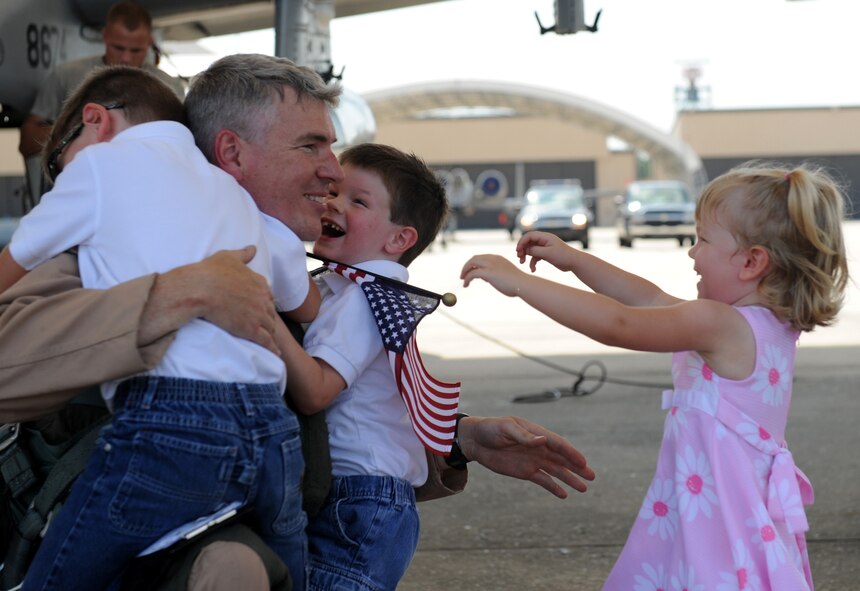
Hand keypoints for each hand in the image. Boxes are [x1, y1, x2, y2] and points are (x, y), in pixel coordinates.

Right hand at [194, 246, 279, 352]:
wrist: (201, 288)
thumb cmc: (211, 271)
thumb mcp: (228, 257)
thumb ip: (243, 254)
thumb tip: (253, 248)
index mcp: (260, 283)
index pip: (268, 296)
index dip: (264, 303)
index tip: (261, 308)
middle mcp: (263, 299)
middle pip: (270, 313)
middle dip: (268, 319)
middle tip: (265, 327)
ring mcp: (259, 315)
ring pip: (270, 327)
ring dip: (271, 334)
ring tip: (271, 342)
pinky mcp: (252, 330)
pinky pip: (267, 341)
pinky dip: (273, 348)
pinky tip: (276, 354)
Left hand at [457, 415, 594, 497]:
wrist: (475, 441)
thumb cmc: (490, 429)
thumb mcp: (506, 429)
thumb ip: (524, 436)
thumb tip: (543, 440)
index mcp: (536, 433)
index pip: (558, 444)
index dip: (571, 453)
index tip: (582, 463)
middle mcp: (538, 447)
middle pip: (562, 458)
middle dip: (577, 467)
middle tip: (592, 476)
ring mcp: (533, 460)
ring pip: (556, 471)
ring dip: (569, 479)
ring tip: (583, 488)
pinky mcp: (525, 471)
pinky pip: (543, 480)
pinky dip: (553, 487)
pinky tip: (564, 495)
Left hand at [460, 254, 524, 296]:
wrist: (523, 284)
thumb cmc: (517, 283)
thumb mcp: (505, 275)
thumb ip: (495, 274)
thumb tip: (486, 278)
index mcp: (498, 258)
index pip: (482, 258)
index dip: (474, 264)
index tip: (471, 272)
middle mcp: (493, 259)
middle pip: (474, 258)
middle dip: (467, 266)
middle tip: (463, 275)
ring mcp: (490, 265)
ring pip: (471, 263)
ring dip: (465, 271)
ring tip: (463, 280)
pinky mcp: (488, 273)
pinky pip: (472, 274)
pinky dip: (467, 279)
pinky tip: (465, 285)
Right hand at [516, 231, 570, 271]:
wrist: (574, 263)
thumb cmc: (563, 256)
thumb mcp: (547, 253)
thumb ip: (535, 250)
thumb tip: (525, 250)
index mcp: (545, 237)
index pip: (529, 236)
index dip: (521, 242)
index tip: (518, 251)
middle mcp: (544, 241)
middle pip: (528, 242)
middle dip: (522, 250)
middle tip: (519, 257)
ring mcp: (544, 248)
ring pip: (531, 250)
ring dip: (526, 256)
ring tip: (523, 263)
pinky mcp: (546, 254)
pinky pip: (535, 257)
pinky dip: (533, 263)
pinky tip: (533, 270)